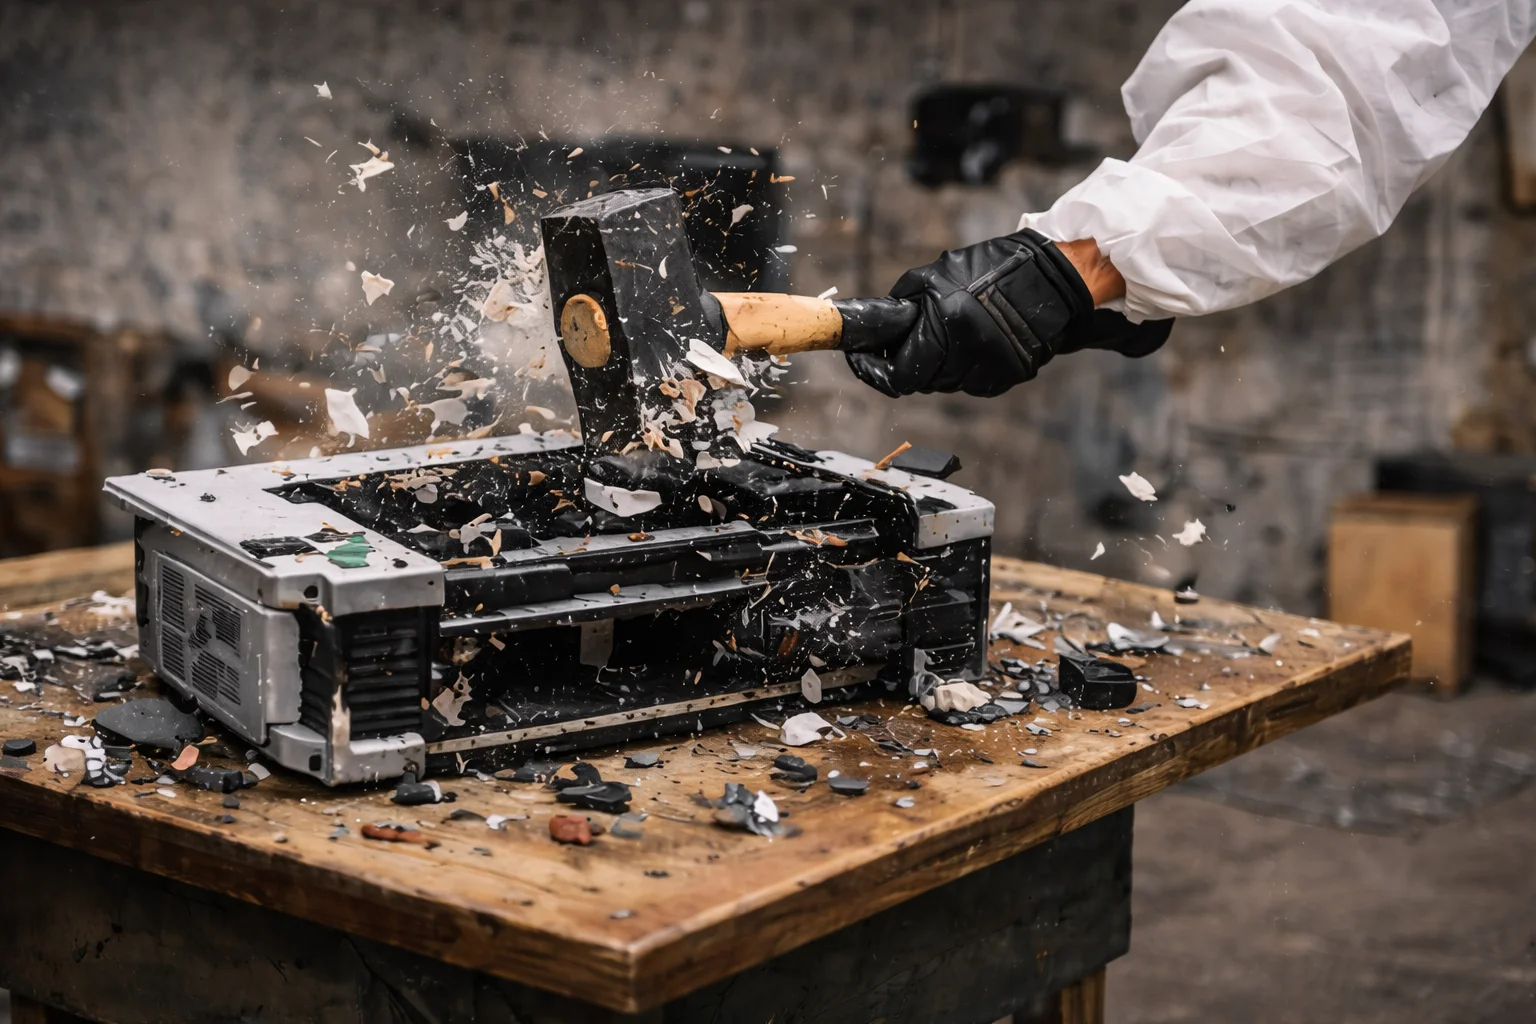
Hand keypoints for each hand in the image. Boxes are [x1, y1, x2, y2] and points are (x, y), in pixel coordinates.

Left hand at [844, 231, 1170, 397]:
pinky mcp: (1013, 373)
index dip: (876, 372)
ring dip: (942, 367)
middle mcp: (970, 349)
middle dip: (911, 364)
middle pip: (923, 382)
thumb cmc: (989, 268)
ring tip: (951, 336)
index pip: (900, 374)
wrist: (1050, 274)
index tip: (865, 363)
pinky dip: (969, 370)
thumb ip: (902, 306)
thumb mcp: (933, 276)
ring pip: (949, 385)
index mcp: (947, 322)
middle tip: (912, 342)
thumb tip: (877, 335)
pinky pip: (976, 384)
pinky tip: (976, 343)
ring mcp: (994, 365)